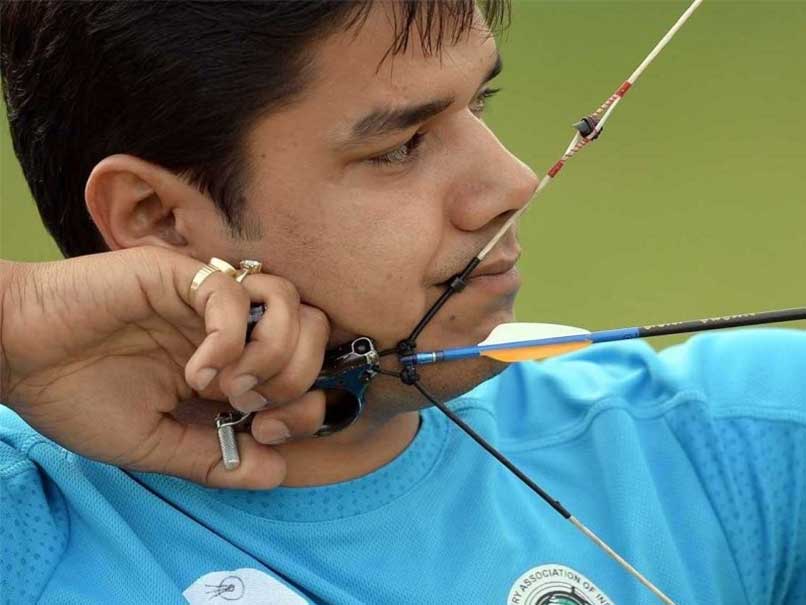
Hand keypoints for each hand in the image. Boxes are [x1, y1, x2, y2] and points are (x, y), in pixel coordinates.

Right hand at [0, 246, 328, 488]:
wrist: (16, 356)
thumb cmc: (78, 397)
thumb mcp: (155, 444)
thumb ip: (215, 457)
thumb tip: (279, 471)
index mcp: (231, 364)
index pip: (306, 368)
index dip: (305, 406)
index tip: (264, 433)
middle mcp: (230, 327)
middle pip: (313, 330)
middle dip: (297, 379)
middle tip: (250, 409)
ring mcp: (208, 298)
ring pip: (289, 303)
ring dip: (272, 355)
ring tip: (227, 386)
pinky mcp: (180, 275)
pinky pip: (234, 293)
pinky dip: (230, 338)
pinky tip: (197, 370)